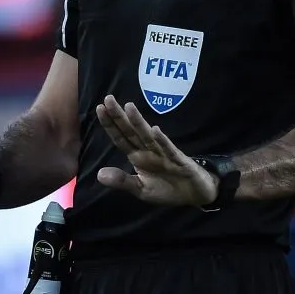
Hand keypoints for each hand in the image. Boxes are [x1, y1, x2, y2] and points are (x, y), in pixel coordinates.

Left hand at [96, 95, 218, 206]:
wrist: (195, 195)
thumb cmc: (167, 189)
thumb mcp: (141, 190)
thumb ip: (122, 181)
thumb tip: (99, 175)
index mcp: (138, 157)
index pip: (121, 138)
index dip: (111, 125)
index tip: (99, 108)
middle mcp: (149, 151)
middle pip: (132, 132)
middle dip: (120, 116)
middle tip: (108, 98)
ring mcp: (164, 154)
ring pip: (148, 136)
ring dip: (139, 122)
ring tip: (128, 107)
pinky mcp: (179, 161)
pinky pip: (169, 150)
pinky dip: (162, 141)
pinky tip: (154, 130)